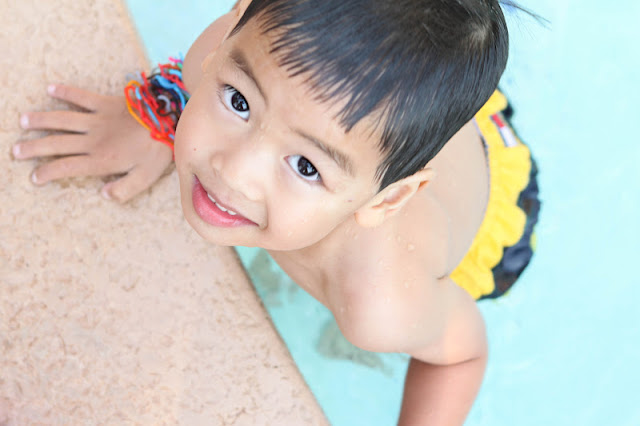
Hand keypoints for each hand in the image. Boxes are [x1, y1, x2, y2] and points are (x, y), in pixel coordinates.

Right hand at [13, 84, 172, 202]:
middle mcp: (93, 140)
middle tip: (15, 150)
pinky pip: (81, 96)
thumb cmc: (158, 151)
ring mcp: (98, 119)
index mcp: (101, 160)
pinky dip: (66, 91)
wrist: (169, 120)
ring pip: (62, 119)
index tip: (34, 177)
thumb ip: (123, 190)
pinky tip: (50, 88)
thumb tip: (103, 194)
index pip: (66, 167)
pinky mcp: (106, 103)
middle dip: (33, 147)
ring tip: (23, 121)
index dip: (47, 172)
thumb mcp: (145, 179)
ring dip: (41, 120)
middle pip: (56, 144)